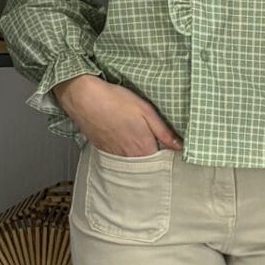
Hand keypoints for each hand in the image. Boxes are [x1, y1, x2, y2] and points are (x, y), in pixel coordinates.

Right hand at [52, 74, 183, 154]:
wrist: (85, 98)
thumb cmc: (115, 101)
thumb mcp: (146, 111)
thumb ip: (164, 132)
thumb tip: (179, 146)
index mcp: (143, 148)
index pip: (162, 162)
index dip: (169, 158)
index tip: (175, 152)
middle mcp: (129, 156)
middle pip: (147, 166)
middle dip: (156, 161)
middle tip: (162, 150)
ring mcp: (114, 155)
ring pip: (133, 164)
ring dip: (140, 158)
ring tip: (143, 145)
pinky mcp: (103, 150)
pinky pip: (120, 159)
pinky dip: (126, 155)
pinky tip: (127, 143)